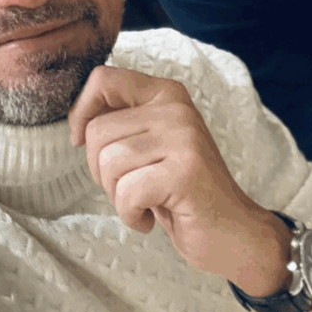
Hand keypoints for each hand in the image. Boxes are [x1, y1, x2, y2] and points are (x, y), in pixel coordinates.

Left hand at [69, 65, 290, 292]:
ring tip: (144, 202)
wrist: (232, 232)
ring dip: (117, 195)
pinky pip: (127, 191)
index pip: (104, 79)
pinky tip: (150, 217)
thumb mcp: (152, 145)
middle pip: (98, 131)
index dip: (81, 110)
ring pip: (108, 162)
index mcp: (165, 94)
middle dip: (100, 170)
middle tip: (130, 188)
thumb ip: (124, 122)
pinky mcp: (184, 171)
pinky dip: (130, 214)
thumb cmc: (181, 192)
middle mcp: (175, 107)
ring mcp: (182, 137)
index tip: (80, 139)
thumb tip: (79, 118)